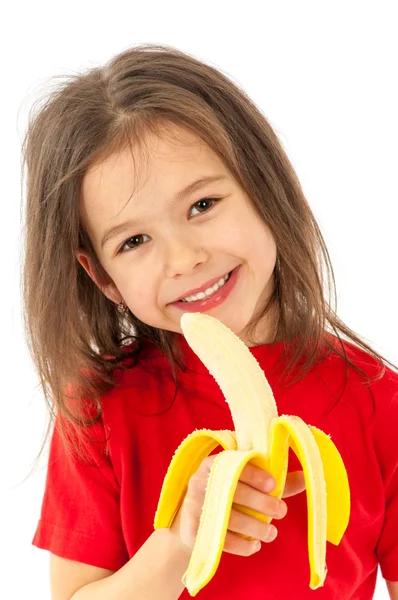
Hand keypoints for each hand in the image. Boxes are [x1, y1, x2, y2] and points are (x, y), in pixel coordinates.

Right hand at [171, 456, 305, 556]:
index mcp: (213, 463)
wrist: (189, 520)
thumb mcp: (244, 483)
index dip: (255, 475)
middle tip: (281, 511)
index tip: (273, 485)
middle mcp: (200, 481)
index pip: (234, 465)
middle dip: (261, 503)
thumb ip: (274, 482)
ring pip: (230, 518)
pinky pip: (221, 540)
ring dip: (256, 528)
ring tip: (271, 534)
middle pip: (234, 492)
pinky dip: (242, 545)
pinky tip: (255, 545)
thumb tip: (307, 478)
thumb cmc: (225, 495)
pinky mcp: (192, 529)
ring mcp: (194, 505)